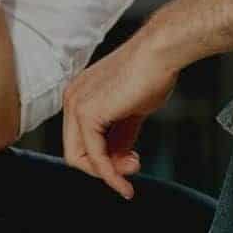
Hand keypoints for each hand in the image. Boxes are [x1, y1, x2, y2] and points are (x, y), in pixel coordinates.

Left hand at [62, 32, 179, 199]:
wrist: (160, 52)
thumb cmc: (151, 71)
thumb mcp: (130, 110)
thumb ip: (120, 134)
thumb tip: (118, 161)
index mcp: (80, 93)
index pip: (80, 138)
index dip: (103, 157)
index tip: (129, 163)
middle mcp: (72, 98)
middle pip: (75, 150)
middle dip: (104, 168)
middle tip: (131, 171)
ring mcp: (76, 104)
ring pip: (79, 157)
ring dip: (108, 173)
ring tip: (134, 170)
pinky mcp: (87, 113)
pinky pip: (94, 155)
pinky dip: (109, 174)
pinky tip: (125, 180)